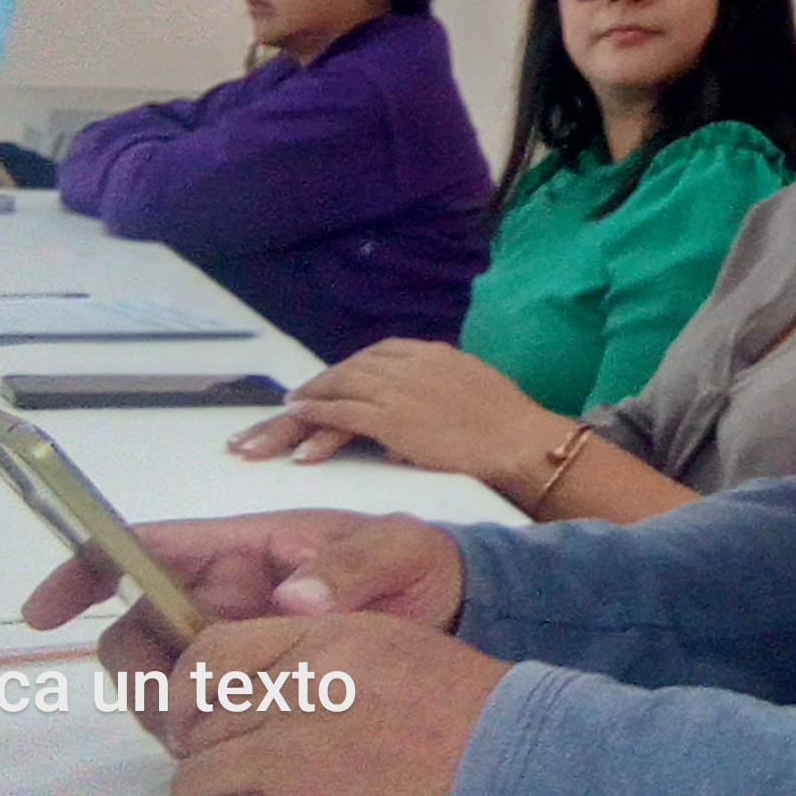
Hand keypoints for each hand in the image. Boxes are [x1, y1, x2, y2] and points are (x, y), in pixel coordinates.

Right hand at [20, 511, 467, 737]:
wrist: (454, 614)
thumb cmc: (418, 565)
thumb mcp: (397, 550)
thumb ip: (348, 568)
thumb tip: (291, 599)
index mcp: (244, 547)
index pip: (144, 549)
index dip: (85, 571)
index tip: (43, 612)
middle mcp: (221, 597)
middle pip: (136, 634)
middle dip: (142, 674)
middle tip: (189, 707)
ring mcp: (231, 648)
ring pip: (159, 684)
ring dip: (173, 713)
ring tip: (239, 724)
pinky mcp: (247, 691)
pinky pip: (196, 717)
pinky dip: (202, 739)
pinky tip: (248, 747)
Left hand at [156, 610, 508, 795]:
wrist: (515, 777)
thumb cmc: (465, 714)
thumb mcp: (391, 647)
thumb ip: (311, 655)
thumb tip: (241, 691)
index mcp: (325, 641)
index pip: (209, 658)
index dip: (186, 695)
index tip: (193, 720)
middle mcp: (301, 697)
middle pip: (200, 732)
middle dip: (213, 758)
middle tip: (245, 777)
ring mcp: (294, 767)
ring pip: (194, 790)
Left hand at [229, 340, 565, 492]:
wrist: (522, 441)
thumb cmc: (508, 427)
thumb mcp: (470, 393)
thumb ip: (437, 397)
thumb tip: (408, 424)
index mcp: (432, 354)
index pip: (375, 356)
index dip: (343, 372)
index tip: (322, 387)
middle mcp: (411, 363)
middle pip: (348, 370)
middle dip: (312, 389)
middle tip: (280, 406)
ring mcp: (400, 388)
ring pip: (337, 389)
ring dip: (301, 405)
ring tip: (274, 422)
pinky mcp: (393, 417)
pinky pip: (344, 413)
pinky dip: (316, 416)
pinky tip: (294, 420)